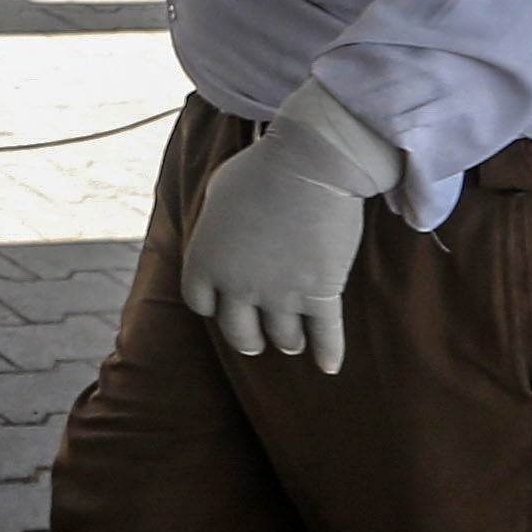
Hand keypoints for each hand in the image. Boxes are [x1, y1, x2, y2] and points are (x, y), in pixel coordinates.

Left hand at [178, 79, 387, 375]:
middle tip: (258, 342)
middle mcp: (237, 286)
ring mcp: (280, 294)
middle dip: (249, 339)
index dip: (213, 305)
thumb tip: (218, 238)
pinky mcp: (320, 293)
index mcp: (204, 260)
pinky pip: (325, 335)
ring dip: (289, 341)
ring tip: (294, 341)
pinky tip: (330, 367)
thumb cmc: (261, 169)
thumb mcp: (217, 194)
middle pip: (239, 332)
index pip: (200, 302)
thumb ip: (214, 227)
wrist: (309, 164)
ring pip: (284, 337)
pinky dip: (329, 353)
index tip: (222, 305)